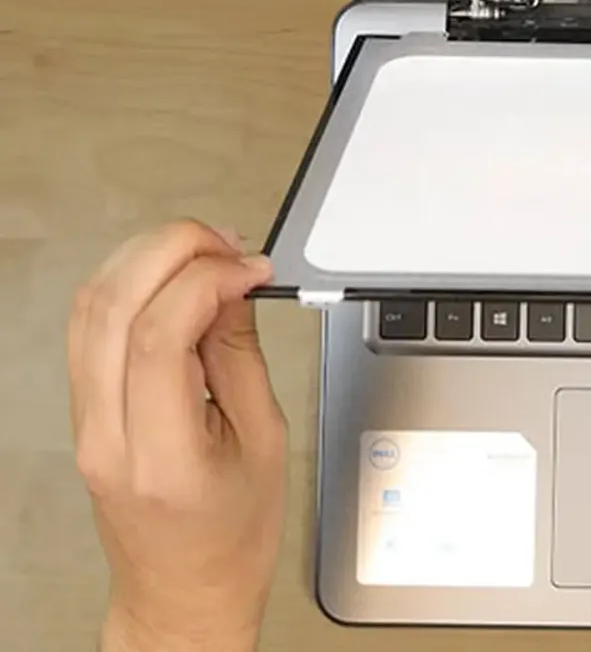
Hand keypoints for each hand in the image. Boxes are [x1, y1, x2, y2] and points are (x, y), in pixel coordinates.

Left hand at [68, 221, 286, 651]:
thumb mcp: (265, 441)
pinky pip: (88, 327)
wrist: (183, 589)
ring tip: (203, 255)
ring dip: (146, 260)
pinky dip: (129, 285)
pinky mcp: (82, 410)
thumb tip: (232, 287)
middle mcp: (108, 434)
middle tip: (226, 245)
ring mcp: (85, 421)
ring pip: (89, 307)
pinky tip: (173, 280)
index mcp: (161, 453)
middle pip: (112, 306)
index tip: (252, 269)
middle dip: (172, 251)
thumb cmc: (231, 535)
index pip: (160, 334)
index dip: (209, 280)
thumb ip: (240, 357)